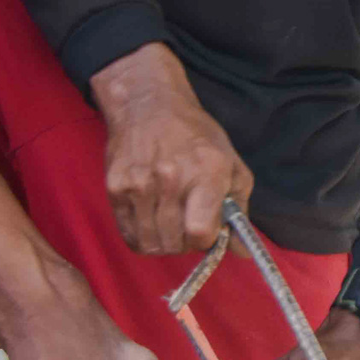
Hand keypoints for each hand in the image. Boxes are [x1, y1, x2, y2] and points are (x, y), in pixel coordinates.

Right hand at [89, 42, 251, 254]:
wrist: (148, 106)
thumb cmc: (196, 136)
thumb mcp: (231, 165)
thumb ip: (239, 211)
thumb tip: (243, 253)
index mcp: (207, 173)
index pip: (200, 231)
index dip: (206, 240)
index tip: (207, 229)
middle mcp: (171, 179)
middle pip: (176, 243)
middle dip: (186, 243)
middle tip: (188, 225)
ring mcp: (139, 185)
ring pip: (151, 244)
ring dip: (164, 243)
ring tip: (170, 222)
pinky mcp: (115, 189)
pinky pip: (130, 236)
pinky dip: (143, 238)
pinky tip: (152, 221)